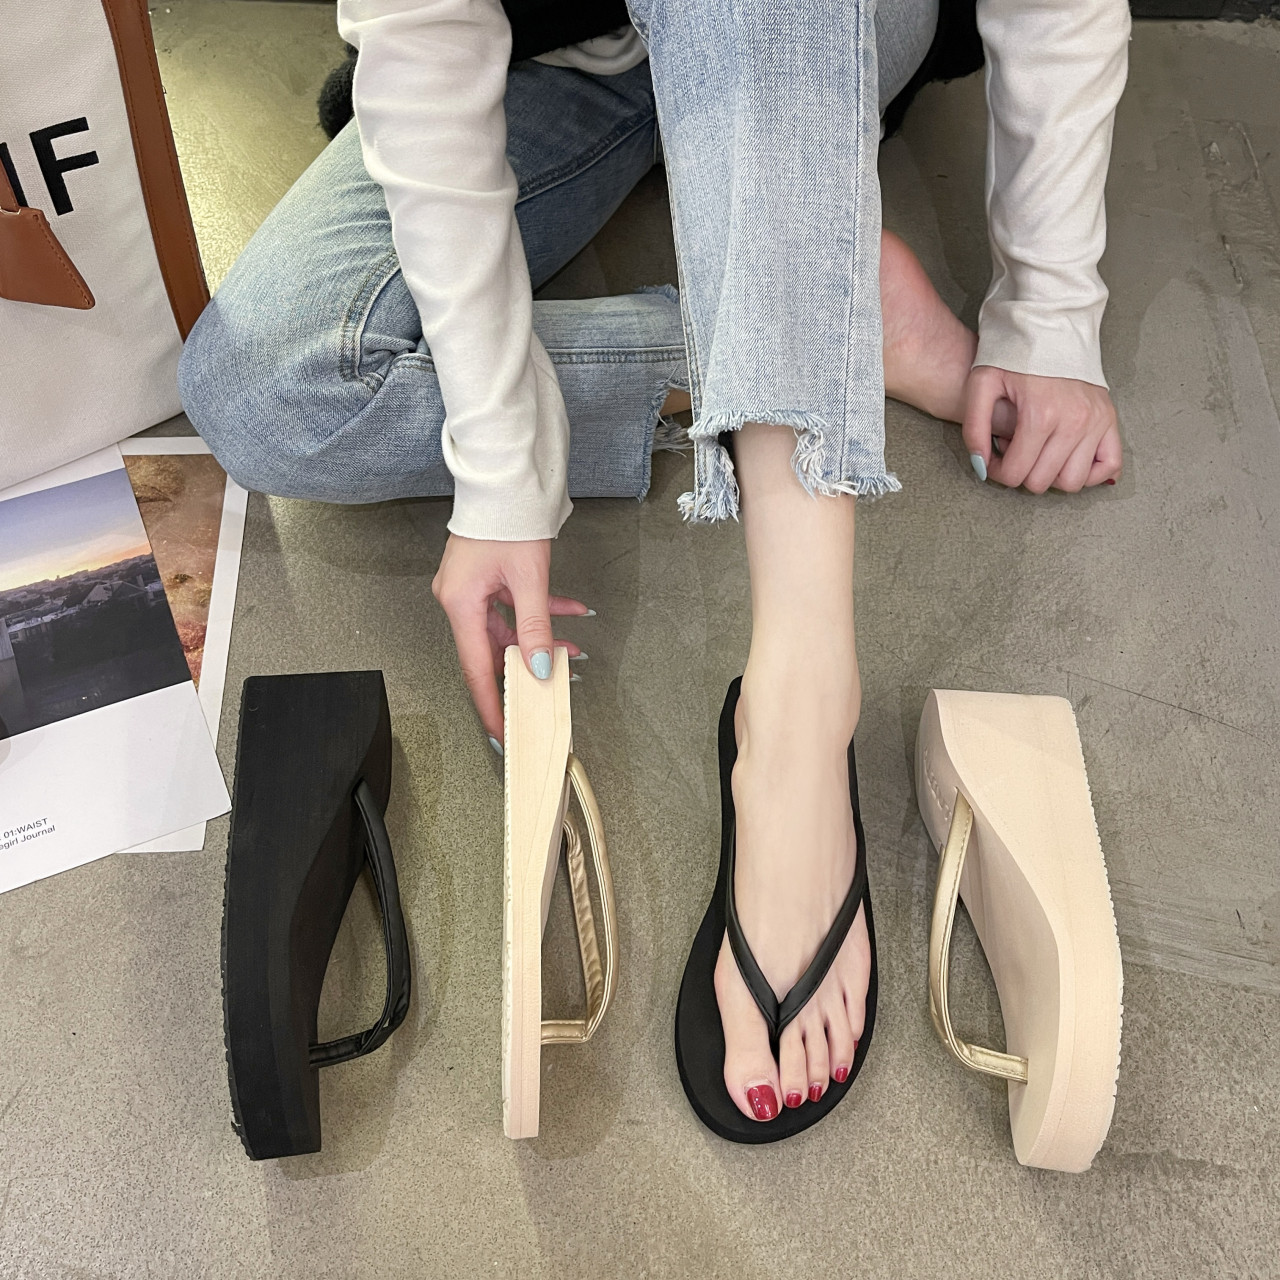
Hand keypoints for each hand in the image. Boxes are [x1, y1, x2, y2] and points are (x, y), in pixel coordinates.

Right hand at [431, 534, 588, 741]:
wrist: (505, 476)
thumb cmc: (508, 518)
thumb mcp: (529, 578)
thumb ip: (536, 626)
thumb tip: (540, 666)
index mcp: (460, 603)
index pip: (476, 669)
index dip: (491, 704)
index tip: (503, 732)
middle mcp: (457, 599)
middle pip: (491, 651)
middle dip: (526, 669)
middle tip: (551, 692)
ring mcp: (469, 588)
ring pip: (505, 629)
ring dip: (540, 639)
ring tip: (574, 649)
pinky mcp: (483, 577)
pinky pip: (509, 606)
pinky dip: (539, 612)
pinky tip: (571, 613)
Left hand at [963, 367, 1121, 491]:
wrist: (1050, 326)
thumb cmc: (1014, 355)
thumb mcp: (982, 384)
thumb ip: (974, 429)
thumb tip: (980, 467)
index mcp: (1040, 414)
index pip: (1015, 473)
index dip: (997, 472)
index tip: (993, 458)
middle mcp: (1073, 421)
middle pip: (1041, 482)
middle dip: (1021, 473)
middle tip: (1014, 450)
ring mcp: (1096, 422)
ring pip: (1072, 482)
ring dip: (1051, 475)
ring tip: (1038, 452)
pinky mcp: (1110, 419)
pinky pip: (1109, 465)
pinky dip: (1090, 473)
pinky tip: (1067, 460)